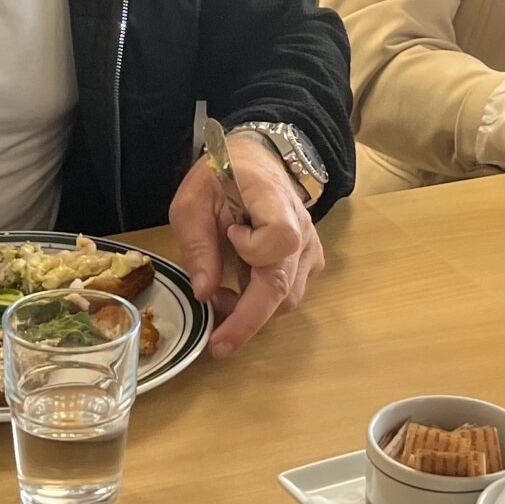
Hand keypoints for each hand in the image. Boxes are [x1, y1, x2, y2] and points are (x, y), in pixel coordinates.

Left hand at [169, 132, 323, 355]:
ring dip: (253, 310)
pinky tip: (240, 289)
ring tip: (220, 296)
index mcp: (276, 203)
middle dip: (248, 319)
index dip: (253, 250)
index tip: (230, 235)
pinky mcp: (309, 262)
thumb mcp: (193, 201)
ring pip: (289, 298)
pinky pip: (291, 293)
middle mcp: (303, 230)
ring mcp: (310, 248)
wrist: (254, 161)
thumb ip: (198, 245)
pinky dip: (264, 302)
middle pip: (285, 287)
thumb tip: (204, 293)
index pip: (281, 240)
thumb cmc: (221, 176)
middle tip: (217, 343)